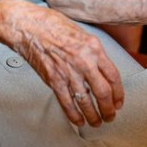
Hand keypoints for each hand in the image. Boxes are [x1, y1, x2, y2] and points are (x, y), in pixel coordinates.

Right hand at [0, 0, 123, 126]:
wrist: (28, 25)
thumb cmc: (52, 25)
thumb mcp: (81, 33)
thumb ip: (93, 52)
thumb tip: (101, 68)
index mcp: (94, 48)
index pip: (114, 76)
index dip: (118, 93)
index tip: (118, 101)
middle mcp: (84, 61)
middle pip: (103, 92)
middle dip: (109, 109)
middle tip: (110, 116)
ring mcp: (68, 72)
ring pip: (86, 101)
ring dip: (94, 115)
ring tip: (96, 121)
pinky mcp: (54, 80)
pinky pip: (67, 103)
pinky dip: (74, 115)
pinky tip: (79, 120)